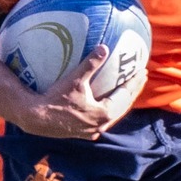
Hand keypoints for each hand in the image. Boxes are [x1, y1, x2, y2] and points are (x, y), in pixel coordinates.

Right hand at [10, 45, 145, 139]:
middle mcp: (101, 125)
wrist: (37, 119)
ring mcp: (92, 131)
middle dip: (132, 91)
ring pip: (113, 114)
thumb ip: (91, 64)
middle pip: (123, 106)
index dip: (135, 82)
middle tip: (140, 78)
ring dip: (121, 101)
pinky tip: (104, 103)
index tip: (142, 71)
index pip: (125, 95)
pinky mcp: (83, 133)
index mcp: (104, 113)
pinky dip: (108, 109)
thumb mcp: (75, 80)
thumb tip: (104, 47)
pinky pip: (102, 119)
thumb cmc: (55, 99)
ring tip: (126, 90)